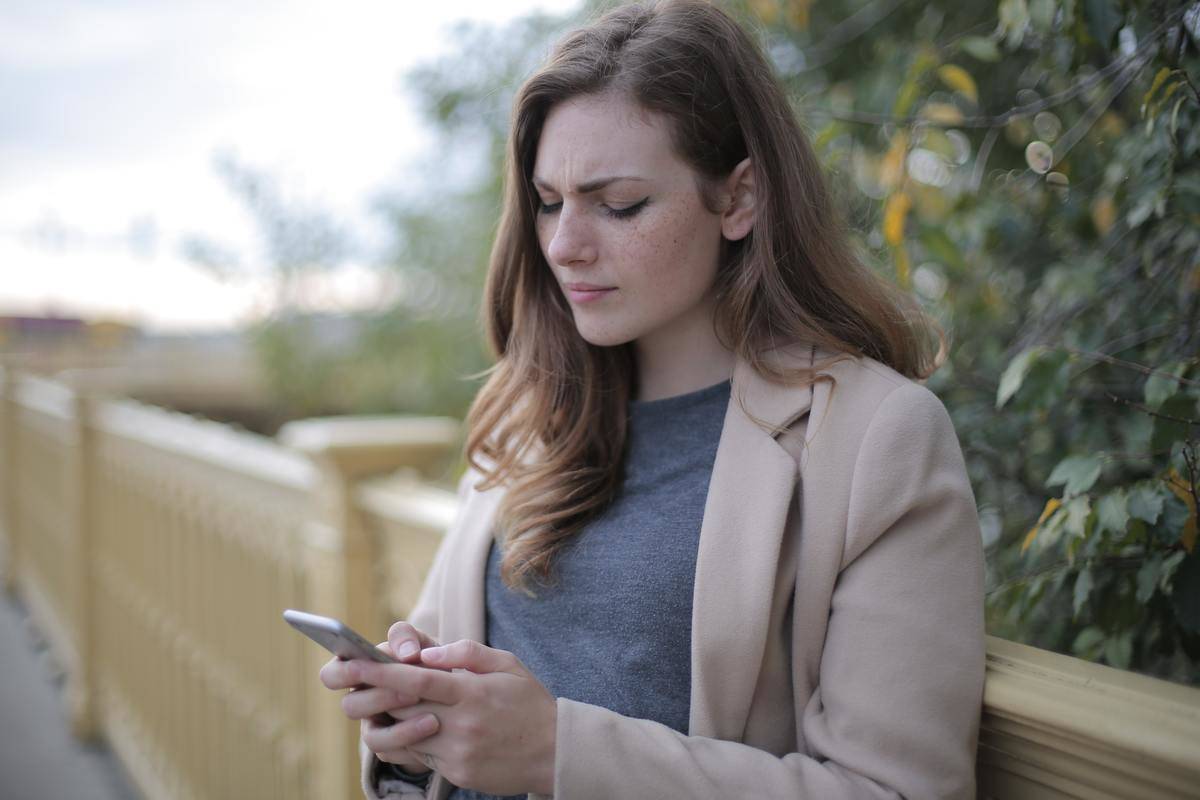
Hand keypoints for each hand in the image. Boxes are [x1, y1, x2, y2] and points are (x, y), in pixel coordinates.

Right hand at [319, 621, 443, 777]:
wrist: (449, 693)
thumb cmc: (427, 660)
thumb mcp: (420, 642)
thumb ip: (408, 637)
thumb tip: (406, 653)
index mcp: (358, 672)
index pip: (331, 675)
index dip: (342, 671)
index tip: (364, 663)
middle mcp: (360, 701)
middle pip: (349, 706)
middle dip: (378, 696)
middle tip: (407, 687)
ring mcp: (373, 726)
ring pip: (369, 734)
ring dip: (397, 721)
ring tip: (426, 705)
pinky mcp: (389, 747)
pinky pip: (389, 750)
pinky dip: (410, 737)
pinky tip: (433, 724)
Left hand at [348, 639, 556, 795]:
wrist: (556, 752)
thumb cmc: (530, 702)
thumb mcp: (508, 665)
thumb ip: (467, 653)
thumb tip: (427, 654)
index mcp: (472, 693)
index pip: (417, 680)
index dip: (380, 671)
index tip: (351, 662)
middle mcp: (461, 724)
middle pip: (402, 708)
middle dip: (371, 693)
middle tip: (344, 678)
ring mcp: (458, 753)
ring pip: (408, 735)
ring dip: (392, 718)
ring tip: (386, 702)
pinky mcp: (457, 773)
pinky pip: (422, 756)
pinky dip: (413, 739)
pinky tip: (419, 726)